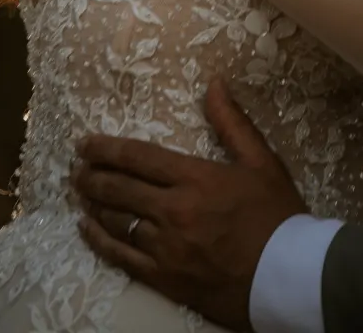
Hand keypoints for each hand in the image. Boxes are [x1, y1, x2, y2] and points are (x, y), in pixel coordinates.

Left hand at [74, 78, 305, 329]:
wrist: (286, 276)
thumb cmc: (276, 215)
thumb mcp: (261, 161)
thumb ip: (232, 122)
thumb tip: (213, 84)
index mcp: (196, 178)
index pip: (140, 158)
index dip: (108, 149)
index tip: (86, 143)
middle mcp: (173, 211)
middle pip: (121, 189)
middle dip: (93, 175)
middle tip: (76, 166)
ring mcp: (165, 248)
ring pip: (117, 222)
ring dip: (94, 204)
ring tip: (80, 192)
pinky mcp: (164, 279)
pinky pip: (122, 258)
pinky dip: (100, 242)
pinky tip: (87, 230)